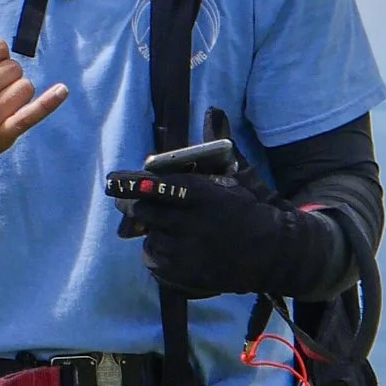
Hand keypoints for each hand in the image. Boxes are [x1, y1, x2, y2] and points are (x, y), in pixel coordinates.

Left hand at [112, 167, 348, 301]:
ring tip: (166, 229)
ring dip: (151, 232)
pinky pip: (155, 262)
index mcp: (200, 195)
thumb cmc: (250, 210)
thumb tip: (214, 110)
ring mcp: (185, 252)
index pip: (154, 186)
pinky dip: (158, 254)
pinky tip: (172, 248)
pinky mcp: (184, 274)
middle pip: (142, 213)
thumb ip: (218, 148)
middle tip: (132, 205)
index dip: (129, 183)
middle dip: (134, 207)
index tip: (113, 181)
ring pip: (148, 237)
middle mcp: (189, 223)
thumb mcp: (236, 177)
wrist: (273, 254)